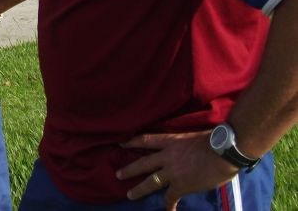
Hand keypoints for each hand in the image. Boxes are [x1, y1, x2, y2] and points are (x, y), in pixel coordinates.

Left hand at [116, 130, 238, 209]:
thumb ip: (185, 145)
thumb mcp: (192, 137)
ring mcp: (172, 172)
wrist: (222, 152)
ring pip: (150, 182)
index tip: (120, 143)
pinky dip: (169, 205)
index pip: (145, 140)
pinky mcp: (181, 186)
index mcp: (170, 141)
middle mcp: (166, 156)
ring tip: (130, 195)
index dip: (132, 141)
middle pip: (143, 163)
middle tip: (117, 175)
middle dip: (129, 170)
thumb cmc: (213, 140)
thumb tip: (188, 151)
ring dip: (139, 189)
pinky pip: (170, 198)